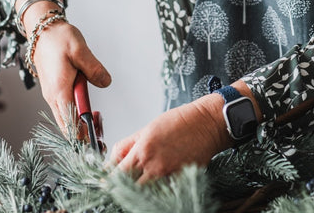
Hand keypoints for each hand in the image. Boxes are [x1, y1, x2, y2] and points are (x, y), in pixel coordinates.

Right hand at [32, 20, 110, 131]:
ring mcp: (51, 93)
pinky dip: (74, 111)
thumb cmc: (59, 39)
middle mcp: (52, 96)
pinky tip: (86, 106)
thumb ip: (94, 69)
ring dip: (79, 121)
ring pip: (64, 116)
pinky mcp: (53, 88)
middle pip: (66, 124)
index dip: (82, 133)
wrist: (43, 30)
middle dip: (82, 131)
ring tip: (97, 119)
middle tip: (99, 132)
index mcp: (59, 90)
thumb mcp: (81, 51)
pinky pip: (63, 106)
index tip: (95, 138)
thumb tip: (105, 83)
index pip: (70, 122)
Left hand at [110, 94, 231, 182]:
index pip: (117, 174)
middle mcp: (153, 165)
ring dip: (140, 189)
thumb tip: (113, 159)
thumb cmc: (180, 121)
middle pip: (128, 187)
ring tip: (142, 182)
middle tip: (121, 185)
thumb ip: (128, 144)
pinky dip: (158, 190)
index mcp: (143, 149)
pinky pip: (163, 192)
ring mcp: (168, 175)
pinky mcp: (180, 181)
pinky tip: (158, 183)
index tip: (106, 182)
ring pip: (145, 192)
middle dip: (123, 187)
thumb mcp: (148, 126)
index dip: (109, 180)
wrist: (207, 123)